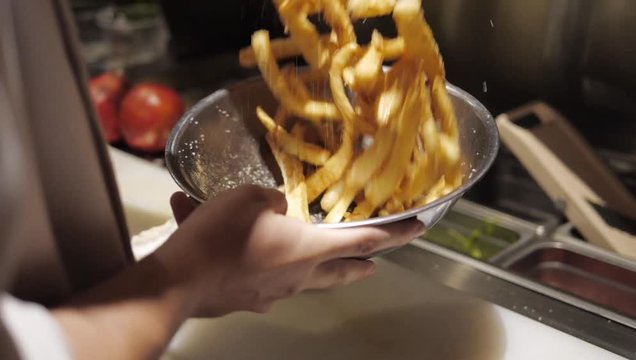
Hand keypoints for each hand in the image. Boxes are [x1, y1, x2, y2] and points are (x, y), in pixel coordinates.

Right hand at [160, 185, 425, 316]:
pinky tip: (223, 236)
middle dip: (359, 266)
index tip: (418, 228)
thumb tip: (275, 208)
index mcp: (307, 250)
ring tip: (301, 246)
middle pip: (340, 272)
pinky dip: (250, 257)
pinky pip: (256, 274)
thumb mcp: (250, 198)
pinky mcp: (246, 298)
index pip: (365, 240)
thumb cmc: (220, 237)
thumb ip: (271, 200)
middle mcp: (296, 276)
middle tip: (373, 265)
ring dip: (307, 262)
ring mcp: (271, 292)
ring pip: (301, 277)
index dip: (396, 233)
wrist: (177, 281)